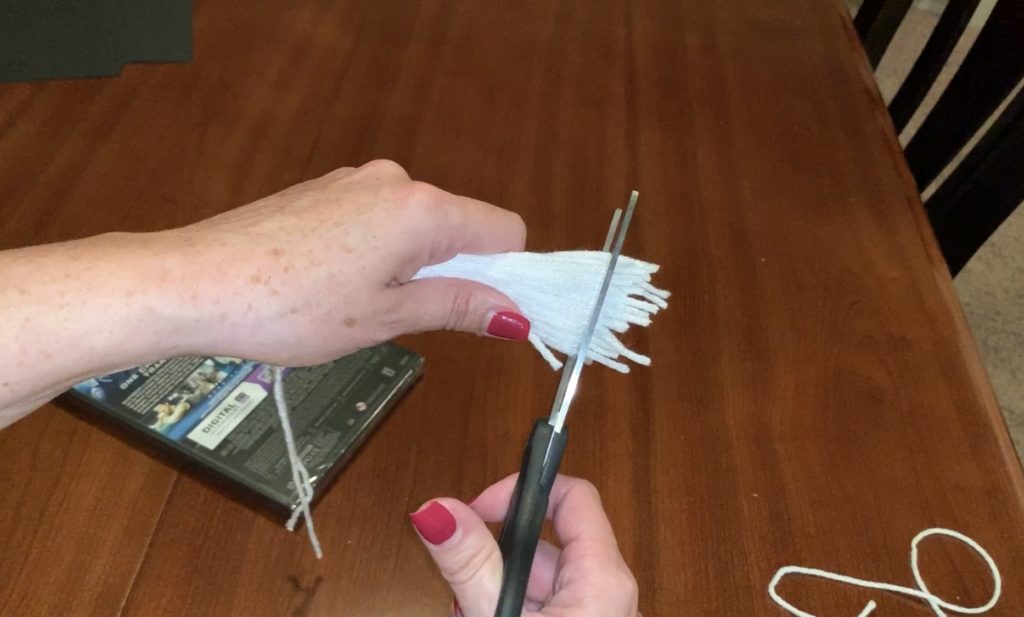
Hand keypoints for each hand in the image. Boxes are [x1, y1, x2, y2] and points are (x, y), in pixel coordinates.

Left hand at [168, 159, 529, 365]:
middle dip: (452, 274)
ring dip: (411, 267)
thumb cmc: (286, 305)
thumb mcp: (386, 317)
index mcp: (421, 208)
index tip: (485, 314)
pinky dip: (378, 253)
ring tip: (358, 305)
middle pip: (461, 227)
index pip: (505, 231)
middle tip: (407, 318)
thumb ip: (458, 307)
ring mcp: (355, 181)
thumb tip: (514, 316)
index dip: (507, 276)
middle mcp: (393, 180)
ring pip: (417, 227)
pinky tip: (334, 285)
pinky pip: (379, 220)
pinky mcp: (326, 191)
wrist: (194, 283)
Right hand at [410, 474, 639, 616]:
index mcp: (604, 578)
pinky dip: (513, 609)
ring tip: (467, 610)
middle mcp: (610, 594)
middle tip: (459, 579)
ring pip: (540, 581)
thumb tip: (437, 510)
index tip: (476, 509)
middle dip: (495, 554)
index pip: (572, 494)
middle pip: (547, 543)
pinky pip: (547, 607)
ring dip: (498, 587)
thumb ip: (471, 566)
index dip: (520, 490)